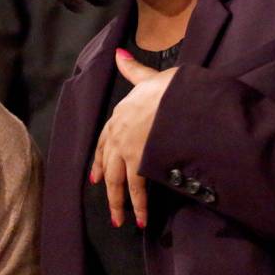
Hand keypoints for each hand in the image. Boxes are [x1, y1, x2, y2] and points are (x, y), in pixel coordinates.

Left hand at [91, 49, 176, 228]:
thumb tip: (118, 53)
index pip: (103, 141)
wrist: (179, 97)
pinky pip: (137, 188)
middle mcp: (118, 133)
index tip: (95, 176)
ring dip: (121, 203)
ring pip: (119, 181)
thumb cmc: (169, 86)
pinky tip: (142, 218)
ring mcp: (127, 148)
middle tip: (112, 211)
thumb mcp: (149, 77)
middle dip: (109, 190)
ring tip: (122, 221)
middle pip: (108, 166)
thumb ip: (133, 71)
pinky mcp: (140, 160)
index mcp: (120, 114)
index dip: (99, 159)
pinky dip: (139, 205)